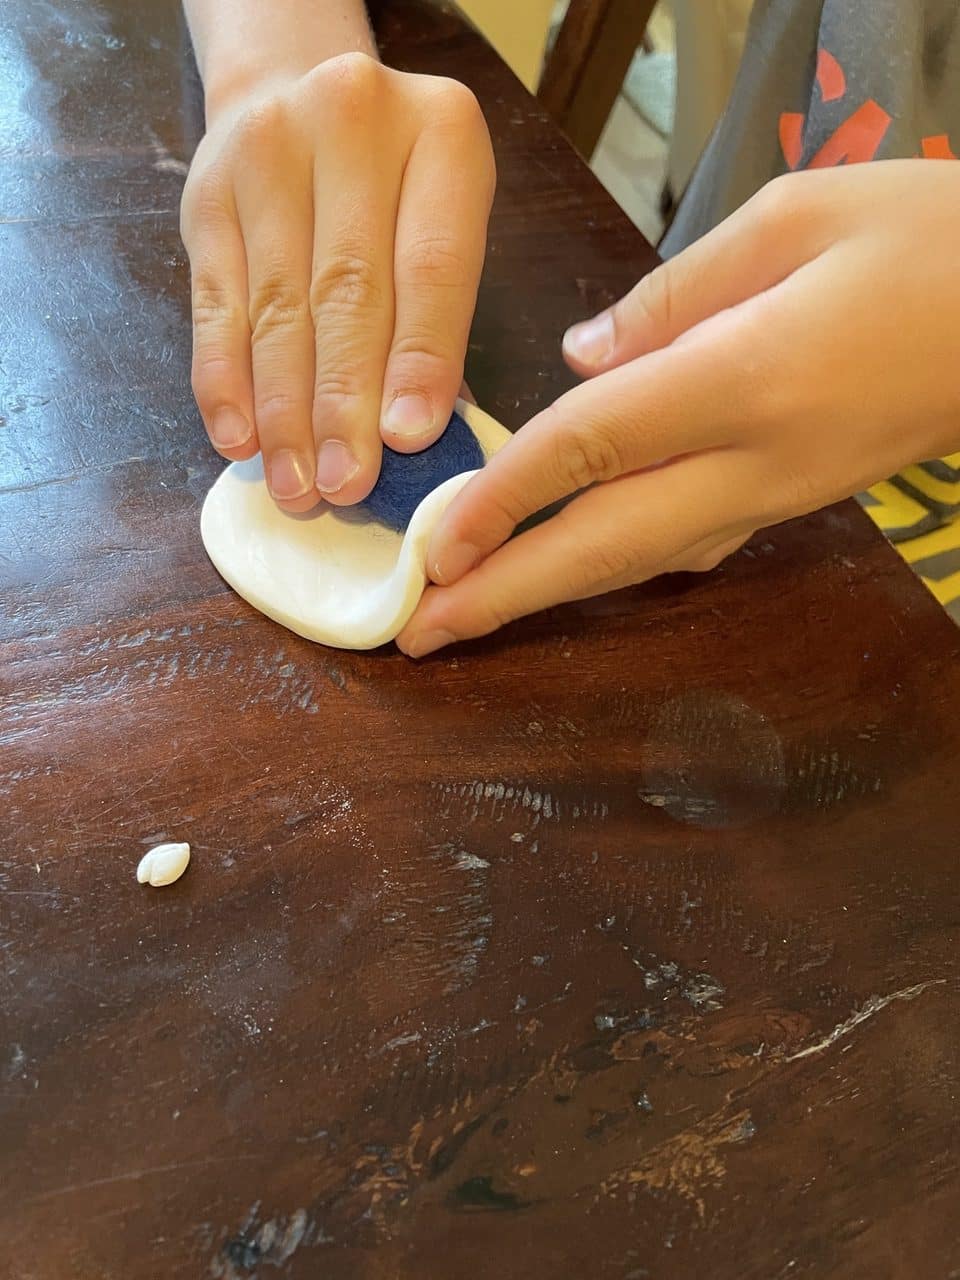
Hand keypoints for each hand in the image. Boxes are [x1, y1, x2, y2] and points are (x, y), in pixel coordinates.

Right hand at [180, 53, 494, 510]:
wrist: (298, 87)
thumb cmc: (397, 185)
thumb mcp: (446, 218)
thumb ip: (440, 315)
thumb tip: (415, 440)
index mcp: (442, 132)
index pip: (431, 264)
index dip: (419, 359)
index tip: (408, 440)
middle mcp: (351, 123)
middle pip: (346, 291)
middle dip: (344, 403)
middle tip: (346, 485)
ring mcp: (269, 151)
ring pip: (277, 307)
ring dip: (285, 412)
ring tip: (298, 484)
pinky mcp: (207, 194)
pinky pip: (215, 305)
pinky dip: (225, 381)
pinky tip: (239, 440)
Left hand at [397, 160, 959, 655]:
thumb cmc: (923, 241)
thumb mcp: (793, 219)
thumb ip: (674, 295)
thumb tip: (582, 359)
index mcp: (747, 378)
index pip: (592, 448)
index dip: (502, 498)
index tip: (433, 543)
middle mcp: (755, 460)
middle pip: (605, 542)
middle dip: (506, 594)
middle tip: (420, 634)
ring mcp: (776, 495)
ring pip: (642, 558)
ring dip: (548, 593)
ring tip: (469, 616)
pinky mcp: (789, 502)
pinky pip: (686, 544)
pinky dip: (611, 566)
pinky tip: (565, 572)